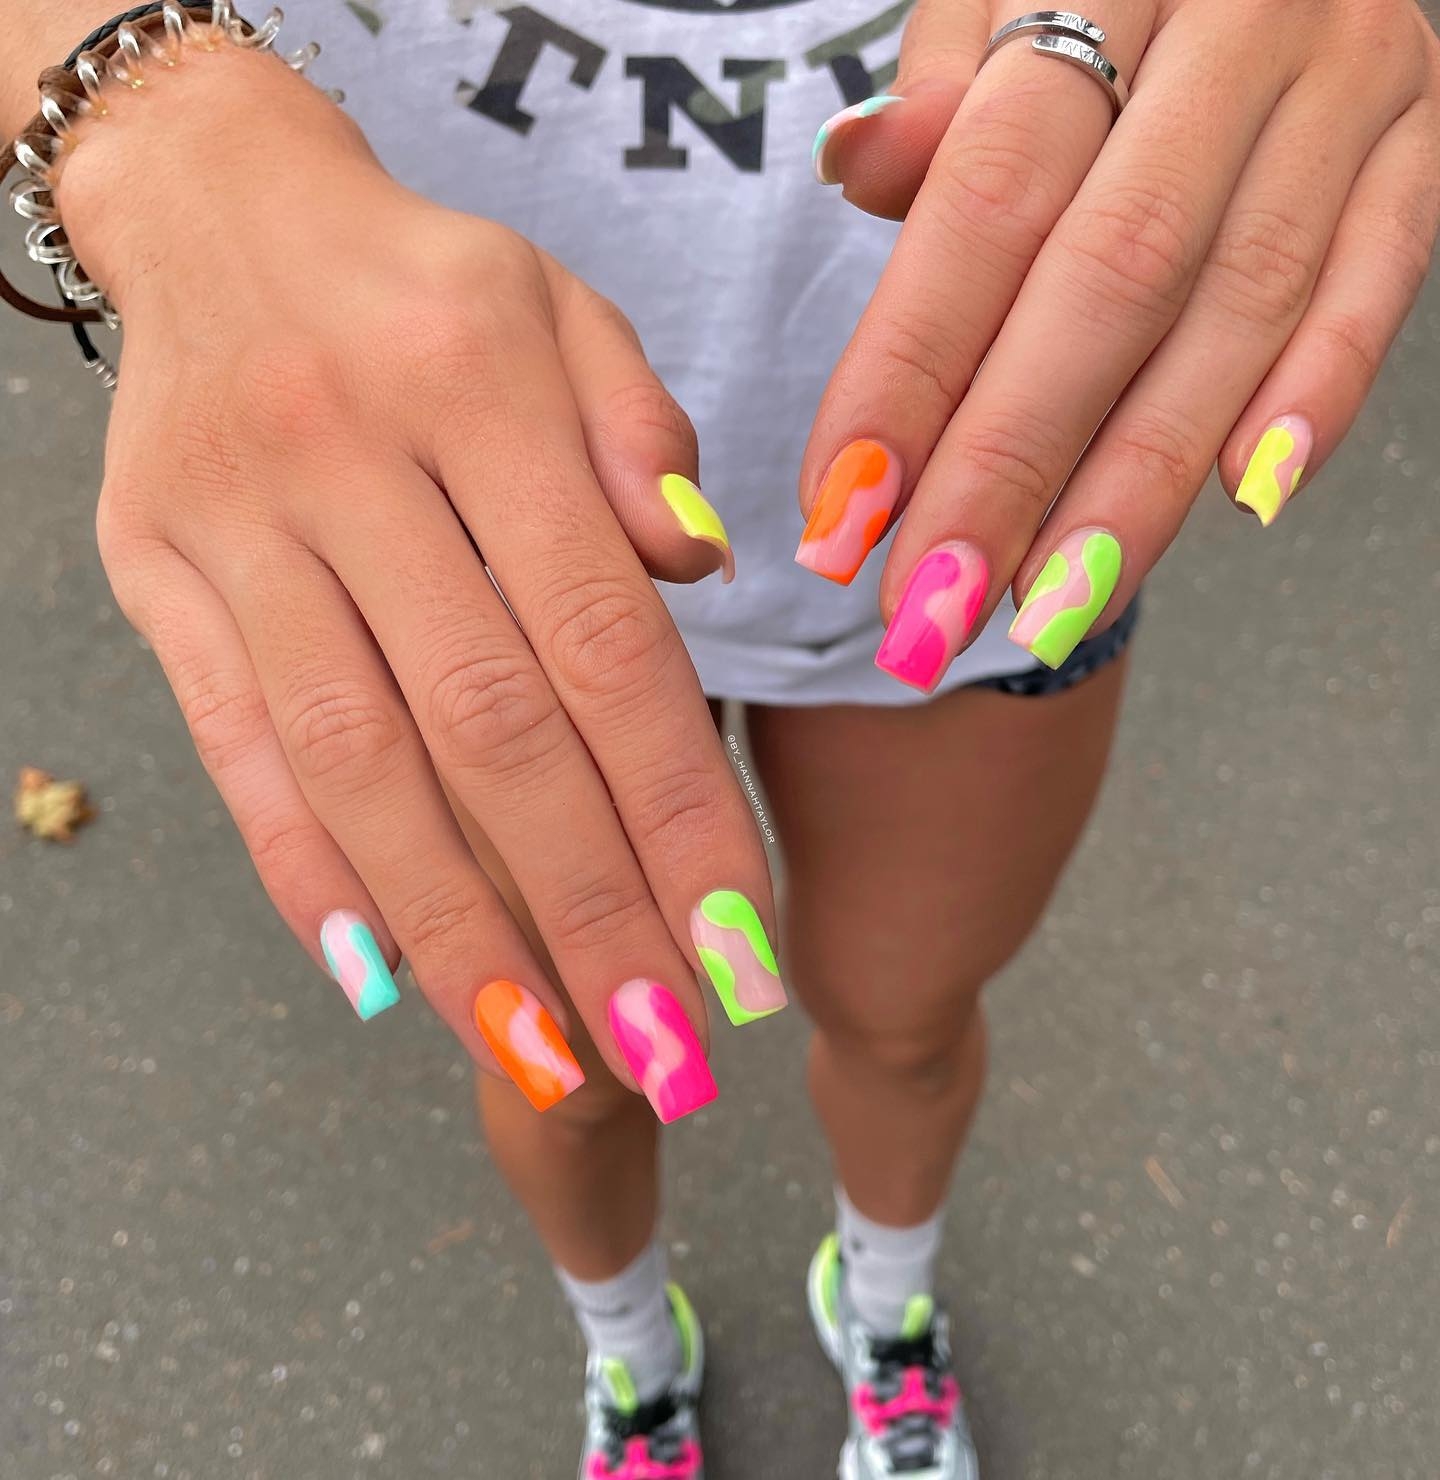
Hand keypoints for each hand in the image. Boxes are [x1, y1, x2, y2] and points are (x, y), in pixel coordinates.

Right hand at [62, 45, 780, 1114]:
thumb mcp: (563, 310)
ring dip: (459, 932)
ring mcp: (239, 527)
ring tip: (547, 1061)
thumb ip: (638, 439)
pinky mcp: (157, 575)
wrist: (218, 212)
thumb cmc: (430, 286)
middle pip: (488, 731)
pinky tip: (383, 980)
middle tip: (670, 1049)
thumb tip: (700, 572)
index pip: (605, 644)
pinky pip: (235, 746)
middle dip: (589, 911)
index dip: (678, 810)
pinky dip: (306, 872)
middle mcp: (352, 459)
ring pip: (359, 766)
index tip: (742, 943)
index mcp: (481, 386)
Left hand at [801, 0, 1439, 688]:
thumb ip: (936, 95)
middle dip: (1010, 467)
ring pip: (1238, 311)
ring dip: (1138, 484)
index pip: (987, 199)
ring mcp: (1353, 78)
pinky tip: (1242, 502)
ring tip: (1051, 607)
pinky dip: (1318, 394)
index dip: (909, 368)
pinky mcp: (1420, 143)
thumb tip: (861, 162)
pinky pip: (1381, 281)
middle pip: (1109, 279)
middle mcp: (1242, 20)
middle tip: (932, 605)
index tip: (844, 508)